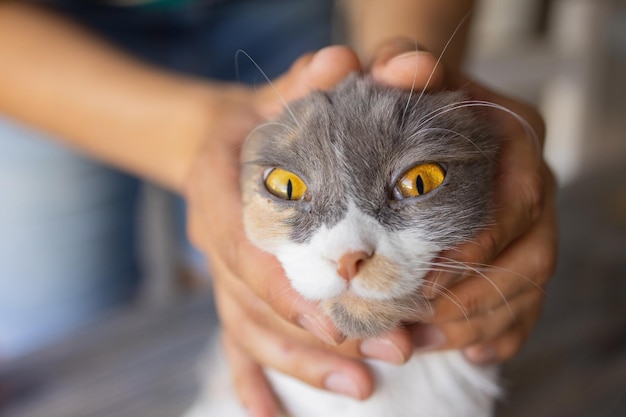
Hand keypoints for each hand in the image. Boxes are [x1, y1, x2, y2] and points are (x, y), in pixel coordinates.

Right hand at [185, 42, 557, 416]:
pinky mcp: (232, 291)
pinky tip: (273, 415)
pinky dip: (251, 381)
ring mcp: (220, 272)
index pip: (244, 246)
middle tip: (382, 356)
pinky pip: (234, 343)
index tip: (341, 311)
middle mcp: (212, 238)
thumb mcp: (284, 88)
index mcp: (217, 186)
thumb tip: (355, 58)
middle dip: (315, 333)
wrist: (222, 140)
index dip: (286, 284)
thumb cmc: (261, 116)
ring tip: (363, 388)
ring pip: (250, 330)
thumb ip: (315, 77)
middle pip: (254, 300)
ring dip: (303, 362)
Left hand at [369, 40, 557, 362]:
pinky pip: (525, 303)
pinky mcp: (517, 253)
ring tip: (422, 342)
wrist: (423, 111)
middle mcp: (532, 184)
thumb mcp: (402, 68)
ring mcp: (530, 223)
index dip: (484, 241)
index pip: (520, 197)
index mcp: (516, 139)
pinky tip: (467, 354)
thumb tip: (403, 70)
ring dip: (478, 322)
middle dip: (476, 297)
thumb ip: (400, 62)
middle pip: (532, 254)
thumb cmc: (409, 94)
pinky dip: (500, 332)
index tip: (432, 274)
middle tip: (416, 323)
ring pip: (528, 287)